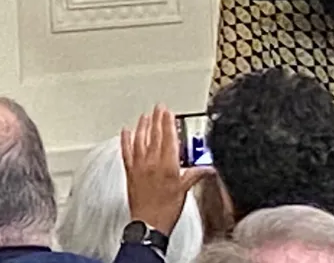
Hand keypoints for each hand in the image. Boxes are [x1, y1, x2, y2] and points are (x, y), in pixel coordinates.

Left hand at [121, 105, 212, 235]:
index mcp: (168, 166)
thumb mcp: (185, 191)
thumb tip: (207, 169)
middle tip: (158, 107)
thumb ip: (194, 175)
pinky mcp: (130, 172)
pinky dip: (125, 141)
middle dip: (157, 119)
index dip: (169, 123)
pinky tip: (125, 132)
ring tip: (145, 116)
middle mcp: (152, 163)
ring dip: (143, 126)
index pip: (169, 138)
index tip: (169, 112)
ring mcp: (139, 166)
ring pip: (140, 140)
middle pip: (155, 135)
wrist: (148, 225)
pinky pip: (126, 152)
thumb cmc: (167, 211)